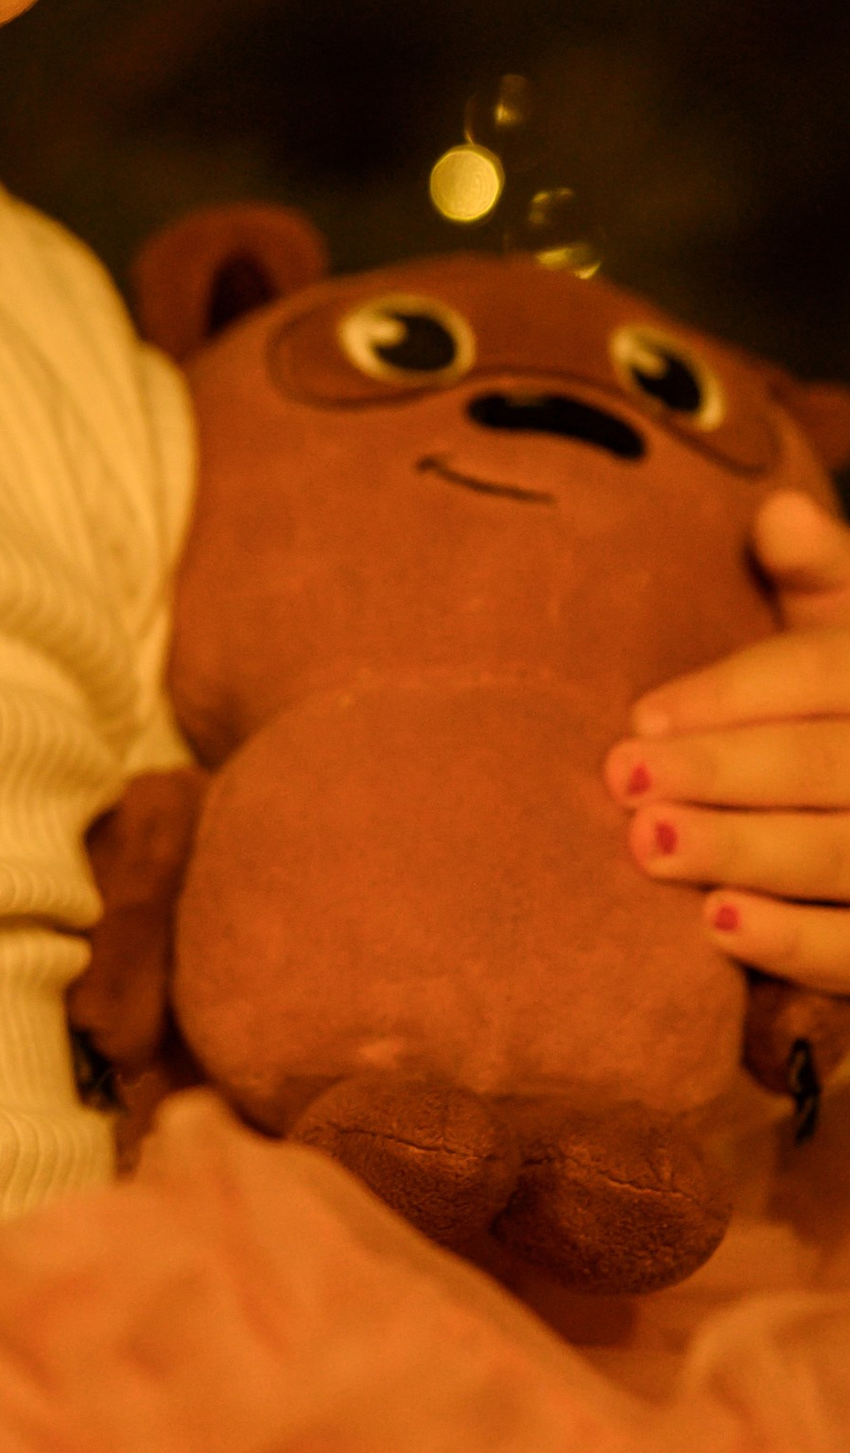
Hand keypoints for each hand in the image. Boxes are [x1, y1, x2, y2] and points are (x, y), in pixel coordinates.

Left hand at [606, 489, 849, 997]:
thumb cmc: (839, 703)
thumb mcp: (841, 629)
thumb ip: (814, 576)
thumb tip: (779, 511)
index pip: (826, 675)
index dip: (736, 696)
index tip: (640, 717)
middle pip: (836, 763)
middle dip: (729, 773)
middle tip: (626, 782)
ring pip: (848, 854)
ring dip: (749, 851)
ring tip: (651, 846)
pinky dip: (795, 941)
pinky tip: (715, 926)